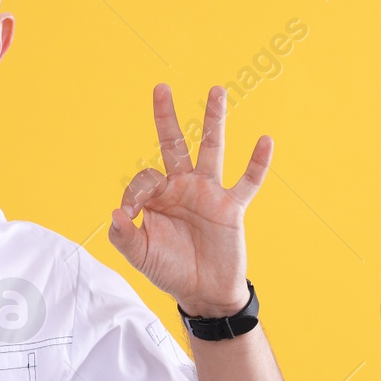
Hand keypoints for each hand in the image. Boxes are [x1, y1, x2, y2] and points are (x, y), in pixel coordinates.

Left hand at [106, 83, 269, 316]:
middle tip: (160, 87)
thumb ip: (125, 236)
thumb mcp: (141, 256)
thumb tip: (116, 212)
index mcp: (159, 196)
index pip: (143, 178)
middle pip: (174, 143)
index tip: (133, 215)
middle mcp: (183, 187)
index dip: (135, 195)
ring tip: (215, 90)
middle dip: (166, 116)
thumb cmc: (170, 271)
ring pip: (212, 149)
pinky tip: (264, 140)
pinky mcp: (232, 206)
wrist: (204, 293)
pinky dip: (257, 163)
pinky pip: (248, 181)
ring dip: (213, 120)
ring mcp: (209, 193)